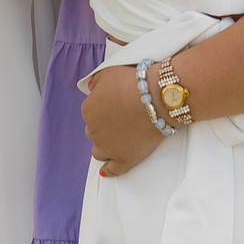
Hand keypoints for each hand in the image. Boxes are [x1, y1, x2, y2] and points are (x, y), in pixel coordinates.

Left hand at [81, 63, 166, 177]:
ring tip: (116, 141)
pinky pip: (112, 169)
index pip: (90, 111)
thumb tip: (90, 88)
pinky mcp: (124, 159)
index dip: (103, 108)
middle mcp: (93, 131)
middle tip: (120, 119)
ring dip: (104, 146)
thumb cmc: (133, 82)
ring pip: (99, 151)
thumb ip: (95, 81)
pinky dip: (108, 170)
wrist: (156, 98)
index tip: (115, 105)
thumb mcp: (108, 72)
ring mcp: (108, 147)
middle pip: (94, 130)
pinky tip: (106, 171)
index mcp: (88, 110)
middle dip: (104, 126)